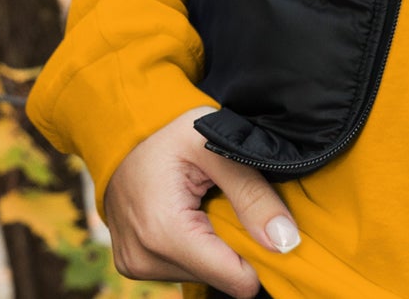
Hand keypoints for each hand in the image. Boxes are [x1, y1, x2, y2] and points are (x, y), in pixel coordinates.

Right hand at [104, 104, 301, 297]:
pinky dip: (199, 244)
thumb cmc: (169, 130)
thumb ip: (251, 192)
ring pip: (205, 274)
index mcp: (163, 232)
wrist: (122, 134)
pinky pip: (185, 267)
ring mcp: (137, 266)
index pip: (235, 279)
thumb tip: (286, 241)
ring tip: (209, 203)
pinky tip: (194, 213)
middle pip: (221, 276)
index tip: (270, 223)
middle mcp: (145, 259)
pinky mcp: (135, 265)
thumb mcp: (213, 146)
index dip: (262, 254)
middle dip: (237, 244)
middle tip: (232, 200)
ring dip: (217, 243)